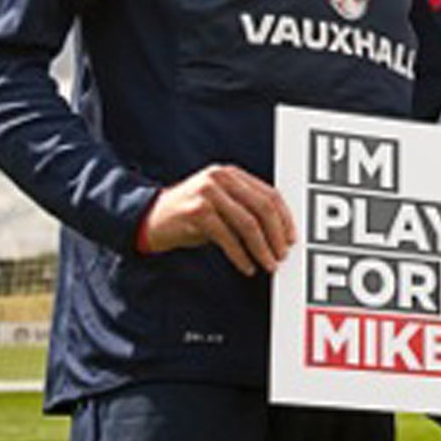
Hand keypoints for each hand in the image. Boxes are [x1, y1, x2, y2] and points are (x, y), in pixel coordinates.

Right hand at [140, 163, 295, 275]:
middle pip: (262, 207)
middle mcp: (221, 178)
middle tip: (282, 255)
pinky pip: (228, 238)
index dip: (284, 218)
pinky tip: (247, 266)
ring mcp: (208, 193)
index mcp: (231, 174)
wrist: (150, 218)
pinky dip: (240, 255)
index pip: (269, 193)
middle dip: (276, 234)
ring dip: (262, 248)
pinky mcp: (197, 212)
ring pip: (248, 223)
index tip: (291, 238)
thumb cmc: (190, 214)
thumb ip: (245, 209)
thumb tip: (278, 233)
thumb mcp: (220, 204)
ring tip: (268, 264)